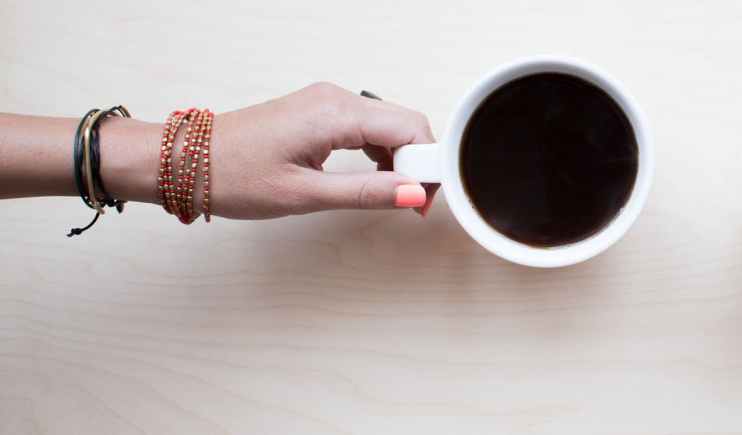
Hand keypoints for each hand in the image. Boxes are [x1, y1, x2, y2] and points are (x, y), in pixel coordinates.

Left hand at [206, 82, 438, 218]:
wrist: (186, 161)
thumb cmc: (233, 175)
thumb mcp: (305, 194)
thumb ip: (366, 193)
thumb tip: (414, 195)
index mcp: (335, 113)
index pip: (410, 128)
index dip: (430, 164)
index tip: (427, 200)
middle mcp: (335, 99)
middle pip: (405, 123)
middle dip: (420, 163)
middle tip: (415, 204)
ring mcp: (327, 102)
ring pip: (389, 125)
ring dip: (402, 159)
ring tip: (397, 197)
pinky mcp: (319, 112)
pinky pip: (367, 126)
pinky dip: (381, 152)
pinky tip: (377, 178)